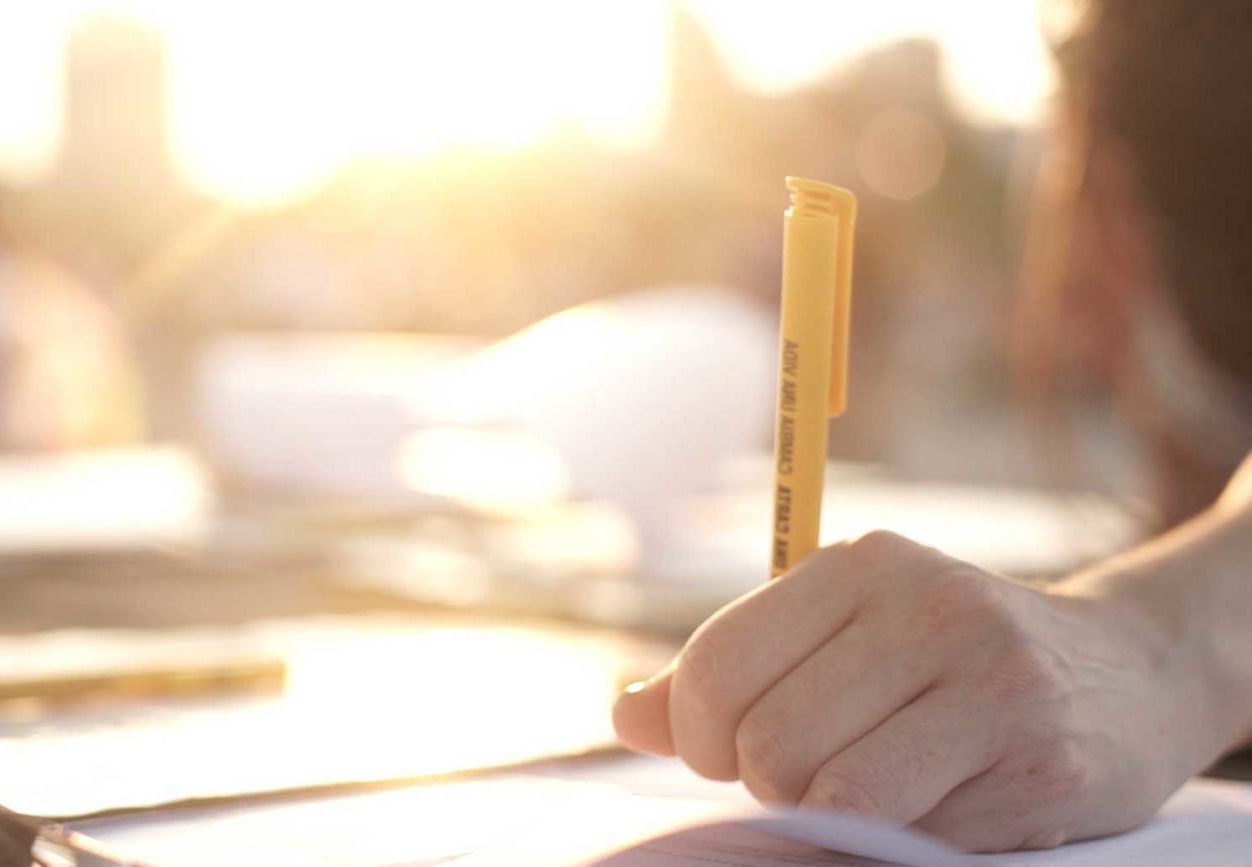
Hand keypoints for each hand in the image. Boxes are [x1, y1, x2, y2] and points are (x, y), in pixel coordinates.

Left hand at [613, 531, 1222, 851]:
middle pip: (765, 743)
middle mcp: (923, 605)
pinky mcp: (1040, 758)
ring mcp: (989, 680)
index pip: (714, 668)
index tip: (734, 752)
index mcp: (855, 565)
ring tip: (875, 787)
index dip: (700, 737)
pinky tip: (942, 801)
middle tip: (817, 774)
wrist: (1130, 671)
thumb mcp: (840, 635)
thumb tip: (622, 711)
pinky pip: (912, 834)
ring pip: (832, 793)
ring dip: (832, 816)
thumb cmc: (948, 660)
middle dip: (771, 784)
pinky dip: (901, 837)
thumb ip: (728, 673)